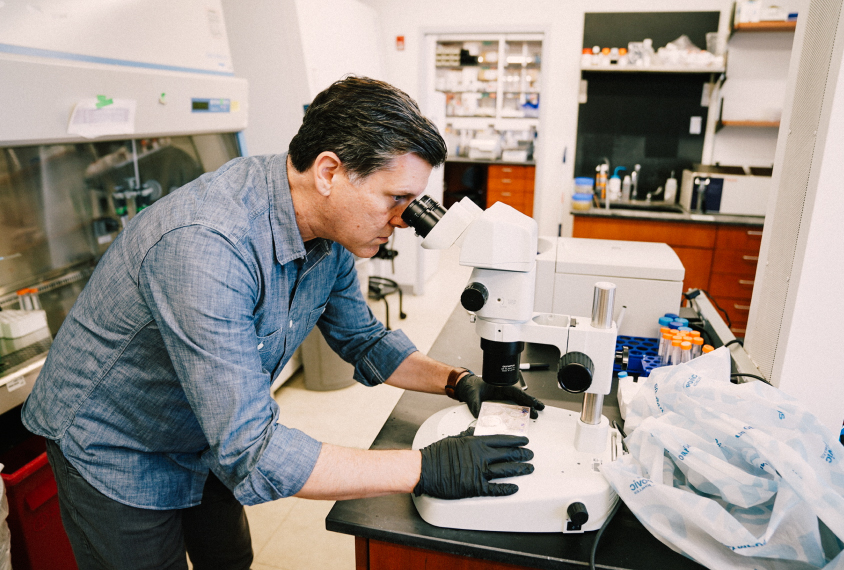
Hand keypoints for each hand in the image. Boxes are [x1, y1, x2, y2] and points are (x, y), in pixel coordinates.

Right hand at [414, 432, 533, 499]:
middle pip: (509, 454)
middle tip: (530, 454)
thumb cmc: (436, 454)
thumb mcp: (454, 438)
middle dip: (523, 454)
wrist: (425, 469)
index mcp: (476, 443)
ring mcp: (480, 472)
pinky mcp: (476, 487)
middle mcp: (481, 456)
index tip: (524, 440)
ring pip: (507, 470)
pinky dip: (507, 489)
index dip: (516, 440)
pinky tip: (515, 488)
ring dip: (520, 469)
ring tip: (529, 468)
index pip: (502, 440)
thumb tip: (475, 431)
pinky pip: (496, 489)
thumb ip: (468, 436)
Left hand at [455, 374, 545, 418]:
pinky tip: (527, 412)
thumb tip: (478, 416)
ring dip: (528, 405)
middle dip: (531, 402)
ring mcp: (503, 395)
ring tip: (538, 410)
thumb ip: (475, 405)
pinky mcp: (502, 400)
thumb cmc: (471, 388)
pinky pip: (513, 403)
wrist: (467, 387)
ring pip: (519, 400)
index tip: (532, 403)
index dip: (524, 397)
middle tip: (540, 408)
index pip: (514, 391)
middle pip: (520, 396)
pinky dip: (521, 407)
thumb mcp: (472, 396)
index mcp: (499, 386)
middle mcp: (503, 390)